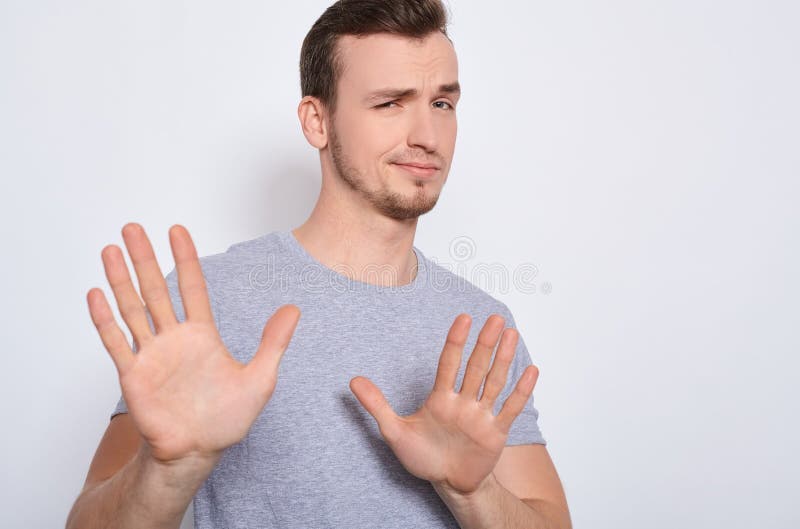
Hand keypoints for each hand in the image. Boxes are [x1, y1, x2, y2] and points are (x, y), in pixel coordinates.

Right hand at [87, 223, 300, 465]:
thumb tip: (294, 309)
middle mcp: (174, 339)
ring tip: (110, 250)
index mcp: (202, 335)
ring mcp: (152, 355)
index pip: (192, 287)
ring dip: (120, 280)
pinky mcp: (133, 375)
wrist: (198, 451)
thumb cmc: (226, 419)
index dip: (185, 258)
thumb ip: (274, 343)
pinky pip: (117, 342)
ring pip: (132, 309)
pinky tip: (95, 294)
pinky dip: (105, 319)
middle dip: (144, 258)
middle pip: (156, 289)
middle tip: (132, 227)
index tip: (177, 230)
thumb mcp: (260, 379)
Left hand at [349, 313, 538, 494]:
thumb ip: (377, 405)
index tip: (464, 318)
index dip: (456, 341)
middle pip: (475, 367)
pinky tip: (531, 371)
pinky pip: (510, 408)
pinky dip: (521, 391)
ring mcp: (481, 415)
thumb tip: (353, 380)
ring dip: (503, 359)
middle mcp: (463, 402)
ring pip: (494, 382)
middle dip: (485, 343)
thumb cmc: (422, 457)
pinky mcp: (495, 432)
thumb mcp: (394, 431)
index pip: (449, 363)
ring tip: (511, 334)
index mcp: (440, 398)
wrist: (447, 483)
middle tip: (495, 318)